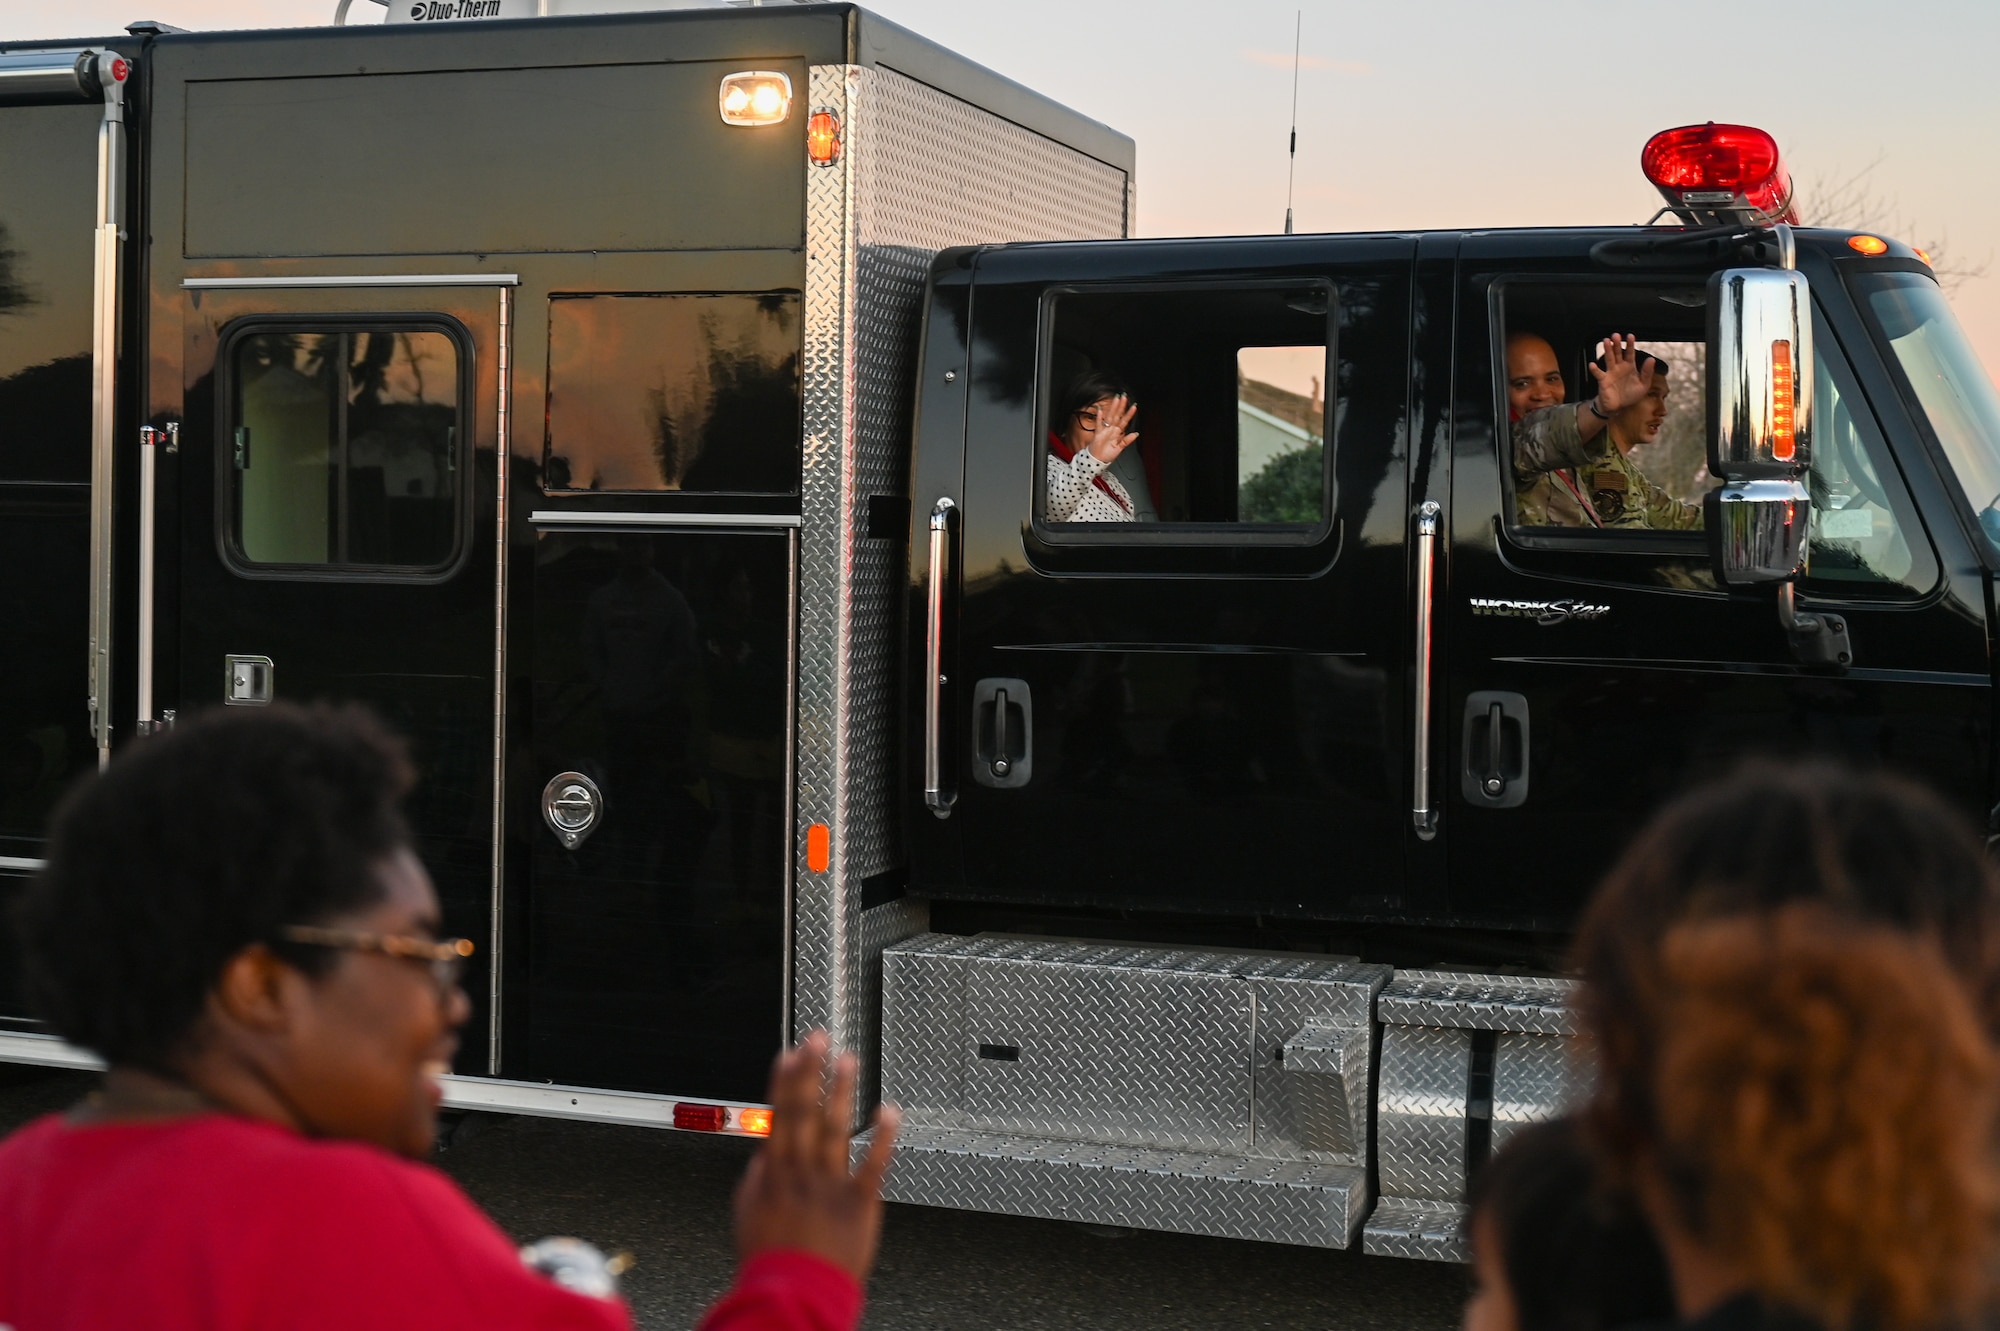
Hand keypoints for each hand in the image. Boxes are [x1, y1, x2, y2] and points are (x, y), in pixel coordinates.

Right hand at [733, 1030, 900, 1283]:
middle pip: (805, 1112)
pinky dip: (882, 1136)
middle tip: (819, 1038)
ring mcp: (830, 1184)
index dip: (785, 1081)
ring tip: (849, 1061)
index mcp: (774, 1172)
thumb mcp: (748, 1214)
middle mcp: (802, 1172)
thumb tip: (765, 1151)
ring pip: (836, 1128)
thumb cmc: (769, 1261)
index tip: (791, 1052)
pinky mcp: (858, 1202)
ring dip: (842, 1091)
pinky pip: (873, 1163)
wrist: (793, 1296)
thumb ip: (758, 1178)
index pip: (778, 1115)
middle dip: (811, 1072)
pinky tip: (888, 1111)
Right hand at [1083, 395, 1138, 463]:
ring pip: (1110, 417)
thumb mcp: (1120, 448)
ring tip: (1116, 399)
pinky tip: (1101, 410)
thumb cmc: (1107, 454)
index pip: (1125, 421)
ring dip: (1113, 408)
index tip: (1134, 406)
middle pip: (1117, 415)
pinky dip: (1099, 418)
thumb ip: (1127, 440)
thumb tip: (1136, 434)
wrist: (1097, 460)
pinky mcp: (1098, 433)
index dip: (1129, 414)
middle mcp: (1112, 429)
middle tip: (1124, 397)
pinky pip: (1099, 424)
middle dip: (1121, 406)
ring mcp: (1105, 430)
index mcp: (1118, 432)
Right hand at [1587, 333, 1655, 415]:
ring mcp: (1610, 373)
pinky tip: (1593, 365)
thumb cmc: (1630, 395)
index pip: (1630, 353)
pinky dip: (1595, 369)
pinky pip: (1598, 374)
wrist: (1618, 407)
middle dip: (1617, 344)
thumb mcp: (1643, 385)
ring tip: (1606, 341)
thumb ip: (1647, 372)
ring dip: (1607, 350)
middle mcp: (1619, 367)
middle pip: (1618, 353)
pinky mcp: (1603, 380)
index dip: (1630, 344)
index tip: (1630, 336)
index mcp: (1630, 367)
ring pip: (1609, 359)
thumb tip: (1651, 359)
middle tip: (1616, 335)